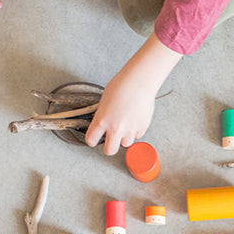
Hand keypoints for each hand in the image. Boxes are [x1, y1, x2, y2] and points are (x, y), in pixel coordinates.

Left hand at [85, 33, 182, 154]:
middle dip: (109, 147)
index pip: (91, 140)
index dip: (92, 140)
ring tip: (125, 126)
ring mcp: (130, 130)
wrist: (138, 82)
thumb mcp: (104, 101)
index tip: (94, 138)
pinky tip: (134, 120)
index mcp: (101, 121)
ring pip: (125, 144)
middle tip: (110, 140)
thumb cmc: (121, 86)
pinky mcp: (142, 127)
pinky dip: (135, 131)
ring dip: (124, 138)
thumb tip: (103, 123)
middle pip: (110, 151)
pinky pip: (137, 135)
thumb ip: (102, 115)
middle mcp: (115, 128)